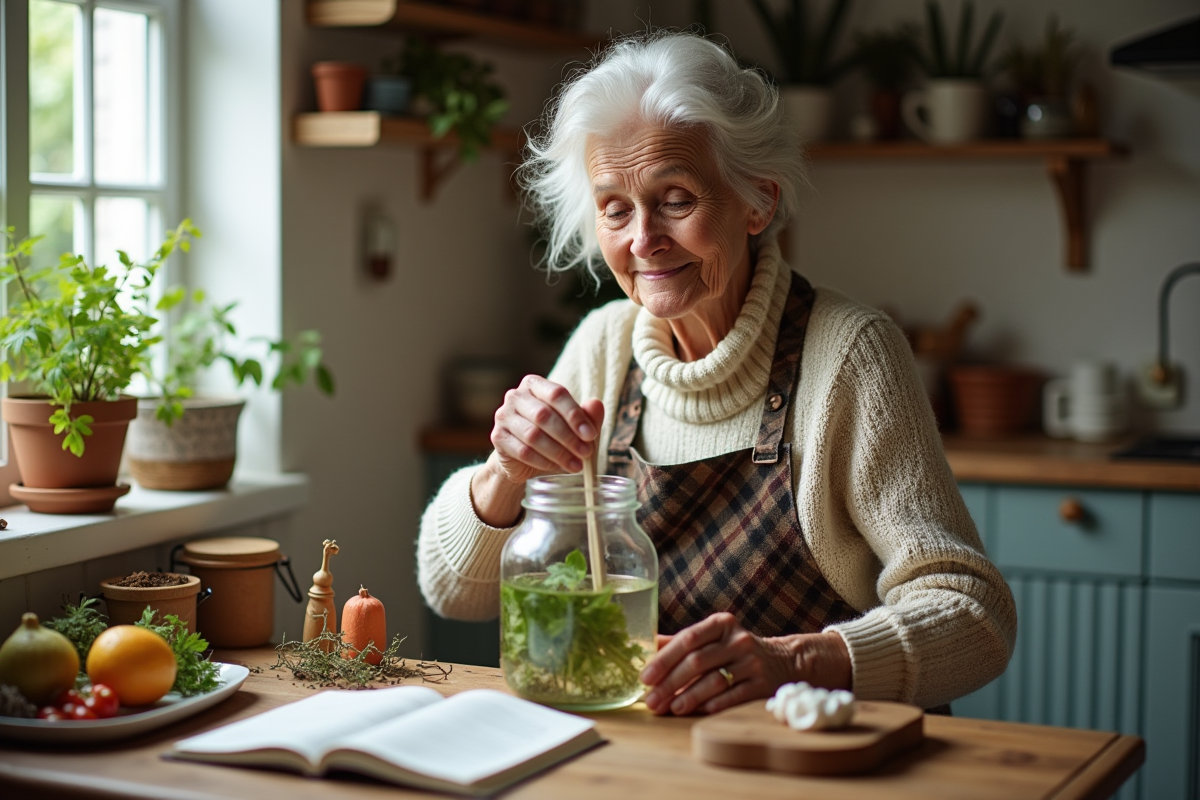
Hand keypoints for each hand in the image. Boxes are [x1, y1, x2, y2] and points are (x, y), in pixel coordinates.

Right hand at [470, 376, 602, 526]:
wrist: (524, 459)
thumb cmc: (553, 436)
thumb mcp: (574, 426)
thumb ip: (587, 415)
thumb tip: (596, 404)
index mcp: (535, 385)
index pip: (557, 393)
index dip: (575, 415)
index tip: (591, 435)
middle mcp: (515, 396)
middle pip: (544, 415)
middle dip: (568, 437)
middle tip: (585, 453)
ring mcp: (503, 416)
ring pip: (533, 435)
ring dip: (558, 452)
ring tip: (575, 465)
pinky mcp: (497, 438)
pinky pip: (523, 451)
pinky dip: (543, 461)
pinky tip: (556, 468)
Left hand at [639, 612, 851, 715]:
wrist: (784, 661)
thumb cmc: (736, 650)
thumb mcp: (713, 638)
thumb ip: (681, 642)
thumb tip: (645, 647)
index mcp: (721, 624)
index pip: (687, 638)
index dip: (664, 659)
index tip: (645, 677)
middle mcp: (738, 640)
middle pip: (697, 661)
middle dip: (670, 683)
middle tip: (652, 701)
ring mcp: (752, 662)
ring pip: (714, 680)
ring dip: (689, 697)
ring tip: (671, 708)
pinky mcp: (763, 684)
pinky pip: (734, 696)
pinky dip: (714, 704)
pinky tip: (698, 711)